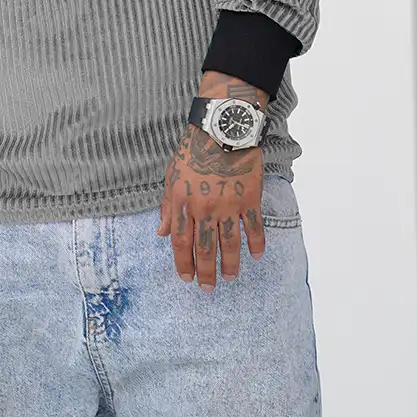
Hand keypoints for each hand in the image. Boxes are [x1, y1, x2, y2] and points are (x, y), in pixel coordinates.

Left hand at [157, 125, 264, 289]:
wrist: (221, 128)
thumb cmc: (194, 150)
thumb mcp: (171, 175)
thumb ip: (167, 206)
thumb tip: (160, 233)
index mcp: (183, 202)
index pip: (181, 241)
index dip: (183, 263)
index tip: (186, 278)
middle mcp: (204, 207)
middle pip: (204, 249)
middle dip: (205, 272)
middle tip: (208, 288)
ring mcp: (228, 205)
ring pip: (229, 244)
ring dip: (229, 265)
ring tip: (229, 277)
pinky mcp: (249, 199)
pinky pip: (254, 228)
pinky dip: (256, 244)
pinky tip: (255, 255)